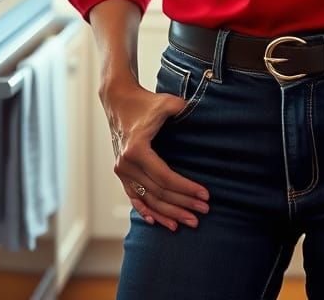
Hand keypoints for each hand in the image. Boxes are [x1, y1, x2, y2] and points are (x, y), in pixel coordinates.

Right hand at [101, 78, 210, 231]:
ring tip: (187, 222)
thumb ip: (183, 108)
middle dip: (182, 204)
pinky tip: (158, 222)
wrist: (119, 100)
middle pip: (158, 192)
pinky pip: (134, 197)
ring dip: (168, 213)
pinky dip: (146, 211)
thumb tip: (203, 116)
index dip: (186, 188)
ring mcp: (121, 171)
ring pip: (147, 199)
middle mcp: (126, 164)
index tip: (205, 195)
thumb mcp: (165, 102)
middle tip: (203, 212)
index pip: (165, 177)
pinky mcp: (121, 173)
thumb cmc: (145, 101)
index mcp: (137, 149)